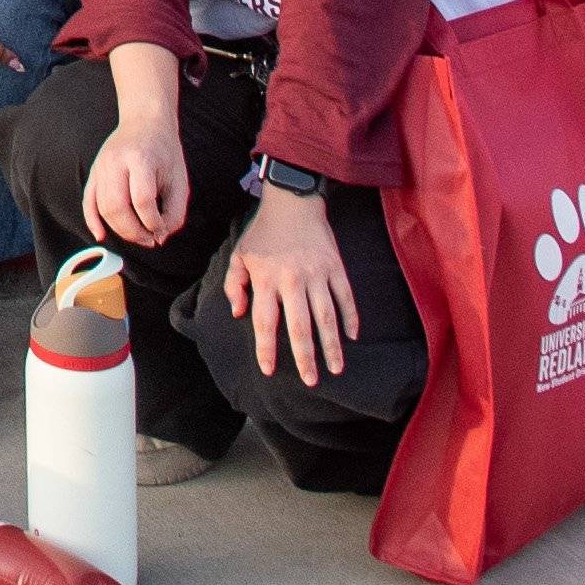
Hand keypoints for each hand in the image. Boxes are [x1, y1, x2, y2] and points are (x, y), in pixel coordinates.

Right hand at [87, 105, 188, 248]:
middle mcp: (115, 162)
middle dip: (134, 232)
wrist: (145, 122)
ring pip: (102, 207)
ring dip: (119, 230)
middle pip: (117, 207)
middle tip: (149, 239)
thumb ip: (175, 211)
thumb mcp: (179, 179)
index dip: (153, 222)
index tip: (162, 229)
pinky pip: (88, 200)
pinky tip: (101, 235)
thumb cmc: (164, 150)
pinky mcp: (94, 172)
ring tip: (137, 235)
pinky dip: (92, 220)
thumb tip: (160, 235)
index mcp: (140, 159)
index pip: (142, 200)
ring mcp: (101, 166)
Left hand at [223, 186, 357, 387]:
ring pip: (326, 317)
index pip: (265, 322)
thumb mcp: (239, 255)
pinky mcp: (336, 267)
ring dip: (332, 345)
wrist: (292, 202)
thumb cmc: (262, 233)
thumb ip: (234, 285)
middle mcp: (292, 279)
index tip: (268, 370)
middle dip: (305, 358)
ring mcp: (317, 273)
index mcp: (266, 279)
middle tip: (311, 381)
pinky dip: (350, 318)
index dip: (266, 348)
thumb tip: (238, 315)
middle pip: (300, 326)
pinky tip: (351, 337)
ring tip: (336, 368)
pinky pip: (345, 297)